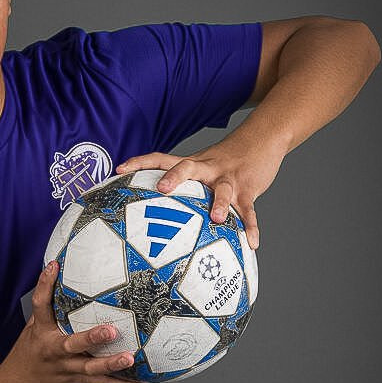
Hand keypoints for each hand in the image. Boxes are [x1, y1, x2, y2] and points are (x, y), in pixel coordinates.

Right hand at [0, 261, 148, 382]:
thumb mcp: (32, 332)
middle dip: (92, 338)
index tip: (54, 266)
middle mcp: (53, 350)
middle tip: (110, 330)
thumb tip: (61, 283)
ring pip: (90, 368)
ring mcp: (65, 369)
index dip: (45, 285)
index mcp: (41, 333)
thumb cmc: (27, 357)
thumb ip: (47, 313)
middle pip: (73, 344)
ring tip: (129, 358)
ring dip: (111, 364)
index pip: (40, 306)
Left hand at [115, 136, 285, 249]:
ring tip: (215, 219)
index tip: (119, 169)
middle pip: (188, 166)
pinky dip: (250, 226)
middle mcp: (207, 168)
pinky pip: (249, 209)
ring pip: (222, 188)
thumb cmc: (226, 161)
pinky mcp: (249, 188)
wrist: (262, 138)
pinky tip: (251, 243)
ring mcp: (228, 178)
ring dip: (219, 203)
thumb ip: (183, 184)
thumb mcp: (202, 166)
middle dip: (174, 177)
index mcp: (193, 164)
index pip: (161, 158)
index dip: (140, 162)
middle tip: (161, 189)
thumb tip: (156, 208)